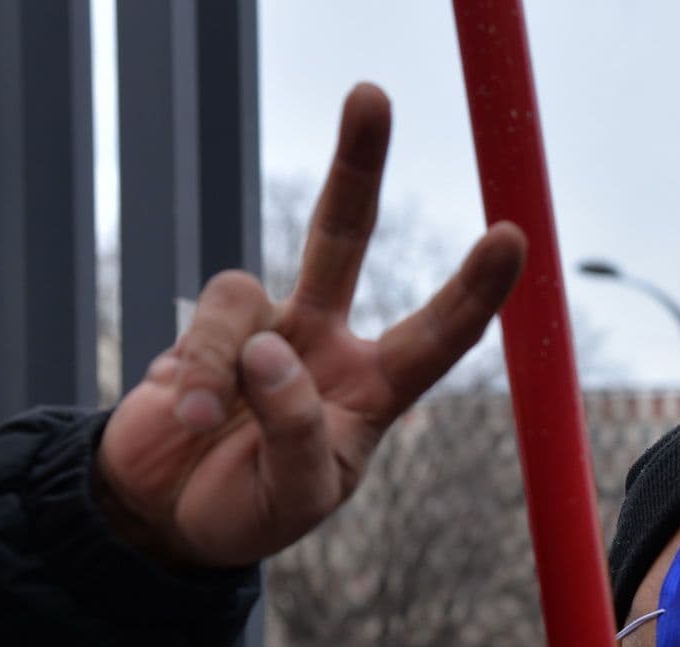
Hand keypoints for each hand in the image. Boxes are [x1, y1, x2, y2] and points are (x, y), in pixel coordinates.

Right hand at [96, 83, 524, 568]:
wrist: (166, 519)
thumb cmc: (249, 512)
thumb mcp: (294, 498)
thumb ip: (294, 432)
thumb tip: (270, 350)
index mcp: (373, 393)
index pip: (436, 337)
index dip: (474, 289)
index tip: (512, 235)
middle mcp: (324, 345)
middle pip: (344, 236)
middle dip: (356, 164)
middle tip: (371, 94)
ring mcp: (261, 327)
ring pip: (245, 290)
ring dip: (221, 361)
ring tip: (206, 422)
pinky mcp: (204, 328)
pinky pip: (204, 320)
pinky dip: (194, 368)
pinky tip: (185, 413)